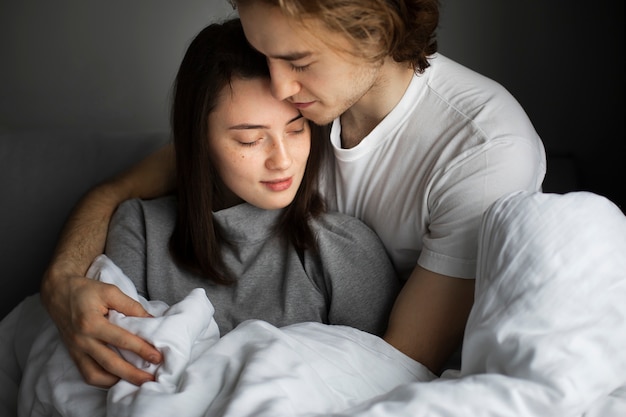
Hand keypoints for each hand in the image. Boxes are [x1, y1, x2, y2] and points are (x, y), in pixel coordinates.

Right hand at [41, 270, 162, 387]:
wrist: (58, 292)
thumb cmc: (86, 290)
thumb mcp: (110, 291)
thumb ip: (132, 307)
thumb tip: (152, 320)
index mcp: (91, 323)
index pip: (121, 340)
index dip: (141, 349)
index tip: (157, 357)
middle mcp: (82, 340)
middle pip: (110, 364)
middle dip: (132, 374)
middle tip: (150, 378)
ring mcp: (76, 350)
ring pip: (96, 375)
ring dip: (116, 381)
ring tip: (135, 382)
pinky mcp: (73, 354)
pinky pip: (87, 374)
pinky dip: (103, 380)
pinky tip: (118, 379)